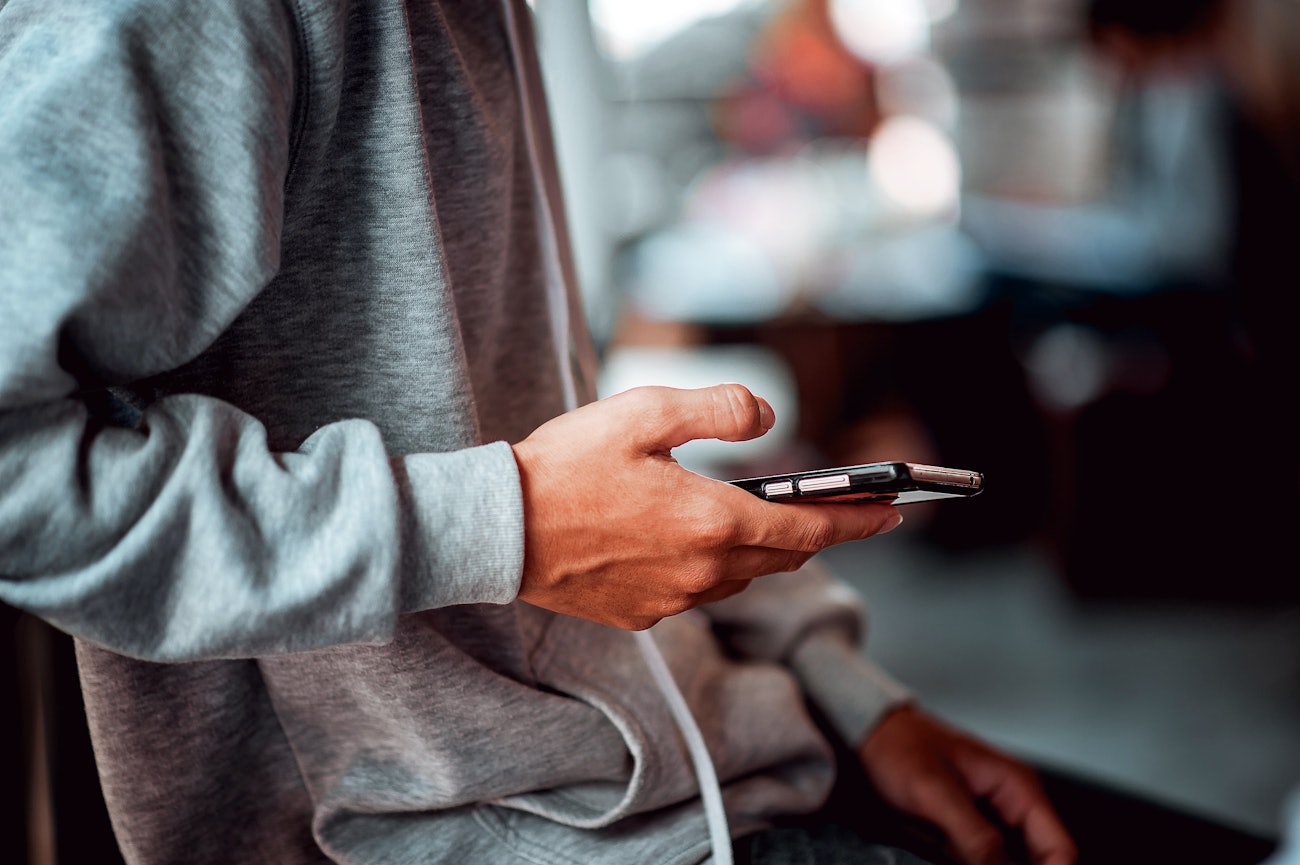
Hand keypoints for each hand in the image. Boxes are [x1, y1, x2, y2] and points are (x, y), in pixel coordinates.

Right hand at [511, 384, 903, 629]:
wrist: (499, 530)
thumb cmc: (566, 466)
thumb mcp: (645, 412)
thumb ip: (719, 409)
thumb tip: (769, 416)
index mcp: (712, 522)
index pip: (810, 528)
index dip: (859, 520)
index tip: (894, 512)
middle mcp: (702, 572)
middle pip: (784, 557)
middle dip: (820, 534)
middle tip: (846, 512)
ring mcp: (672, 600)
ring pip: (743, 578)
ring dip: (766, 551)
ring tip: (771, 520)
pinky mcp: (642, 614)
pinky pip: (698, 592)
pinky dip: (715, 567)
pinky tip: (696, 542)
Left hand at [858, 705, 1077, 864]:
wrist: (873, 733)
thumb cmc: (901, 747)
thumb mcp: (935, 793)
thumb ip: (974, 837)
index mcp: (1018, 787)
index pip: (1060, 849)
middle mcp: (1013, 801)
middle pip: (1038, 859)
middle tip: (960, 858)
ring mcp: (993, 815)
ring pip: (1008, 862)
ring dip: (986, 863)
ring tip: (944, 844)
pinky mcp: (972, 825)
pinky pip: (984, 857)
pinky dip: (969, 861)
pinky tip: (943, 850)